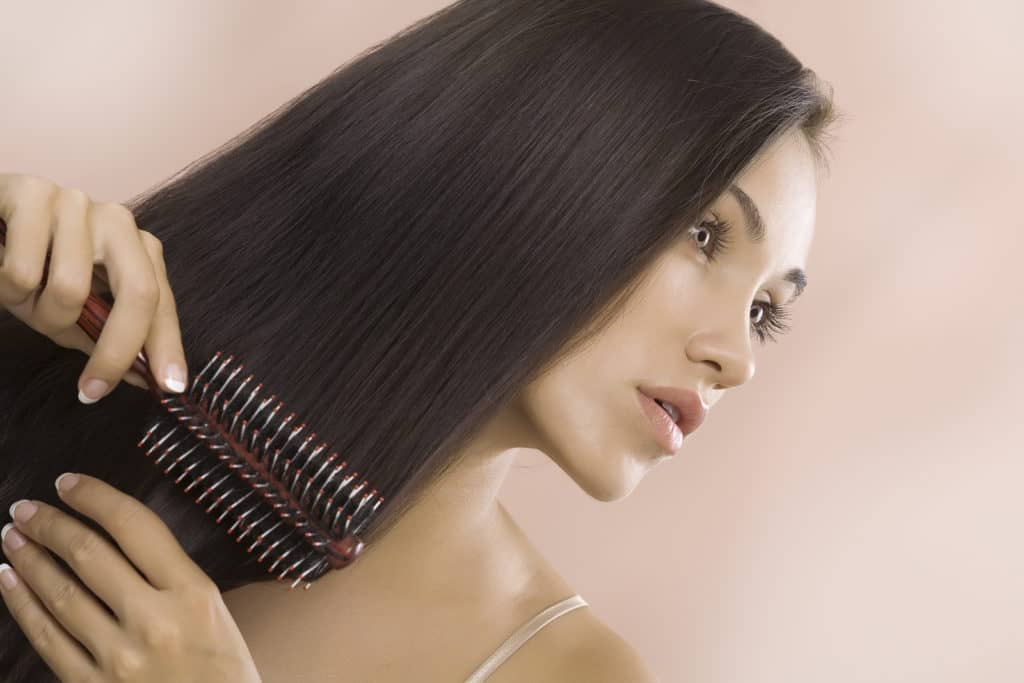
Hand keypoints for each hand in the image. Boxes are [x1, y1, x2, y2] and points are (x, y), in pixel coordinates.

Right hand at [0, 173, 187, 402]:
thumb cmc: (29, 266)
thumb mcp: (72, 307)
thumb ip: (106, 336)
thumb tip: (144, 378)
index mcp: (136, 247)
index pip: (162, 301)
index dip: (166, 346)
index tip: (169, 388)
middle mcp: (117, 221)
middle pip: (138, 291)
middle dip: (117, 349)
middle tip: (92, 389)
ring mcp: (78, 203)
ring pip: (69, 290)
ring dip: (38, 313)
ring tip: (21, 298)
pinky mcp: (32, 192)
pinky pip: (22, 271)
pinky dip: (6, 289)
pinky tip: (0, 270)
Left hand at [0, 474, 261, 681]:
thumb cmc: (223, 671)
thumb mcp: (214, 613)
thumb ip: (171, 578)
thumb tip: (115, 541)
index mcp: (192, 594)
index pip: (135, 527)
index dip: (96, 498)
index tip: (69, 483)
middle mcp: (154, 621)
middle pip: (90, 556)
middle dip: (51, 525)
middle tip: (26, 507)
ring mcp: (119, 658)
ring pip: (61, 595)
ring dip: (29, 560)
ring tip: (12, 537)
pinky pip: (48, 640)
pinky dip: (23, 606)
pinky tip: (9, 582)